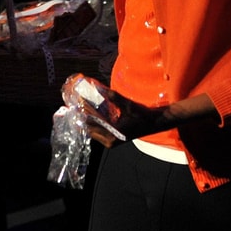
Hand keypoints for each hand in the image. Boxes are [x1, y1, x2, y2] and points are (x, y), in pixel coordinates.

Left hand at [72, 80, 217, 147]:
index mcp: (113, 135)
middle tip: (75, 102)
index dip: (83, 112)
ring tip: (80, 105)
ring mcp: (111, 140)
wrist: (155, 122)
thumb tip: (104, 90)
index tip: (77, 102)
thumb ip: (116, 98)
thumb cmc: (143, 115)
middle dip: (82, 115)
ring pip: (93, 129)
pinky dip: (94, 120)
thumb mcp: (130, 106)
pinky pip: (99, 129)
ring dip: (87, 118)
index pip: (92, 124)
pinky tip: (90, 110)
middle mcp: (110, 140)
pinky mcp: (113, 136)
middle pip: (90, 128)